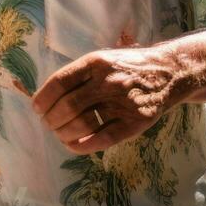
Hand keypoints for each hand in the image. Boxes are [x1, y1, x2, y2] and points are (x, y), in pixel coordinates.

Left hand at [31, 45, 181, 154]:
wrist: (169, 72)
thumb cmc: (128, 66)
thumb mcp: (103, 59)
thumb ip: (79, 74)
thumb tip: (46, 97)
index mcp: (96, 62)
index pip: (60, 82)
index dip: (43, 98)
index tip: (36, 108)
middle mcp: (108, 81)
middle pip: (68, 106)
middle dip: (51, 119)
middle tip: (48, 123)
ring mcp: (123, 103)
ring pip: (83, 124)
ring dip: (64, 133)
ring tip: (60, 134)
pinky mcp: (135, 122)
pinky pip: (103, 139)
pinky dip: (82, 146)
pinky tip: (73, 145)